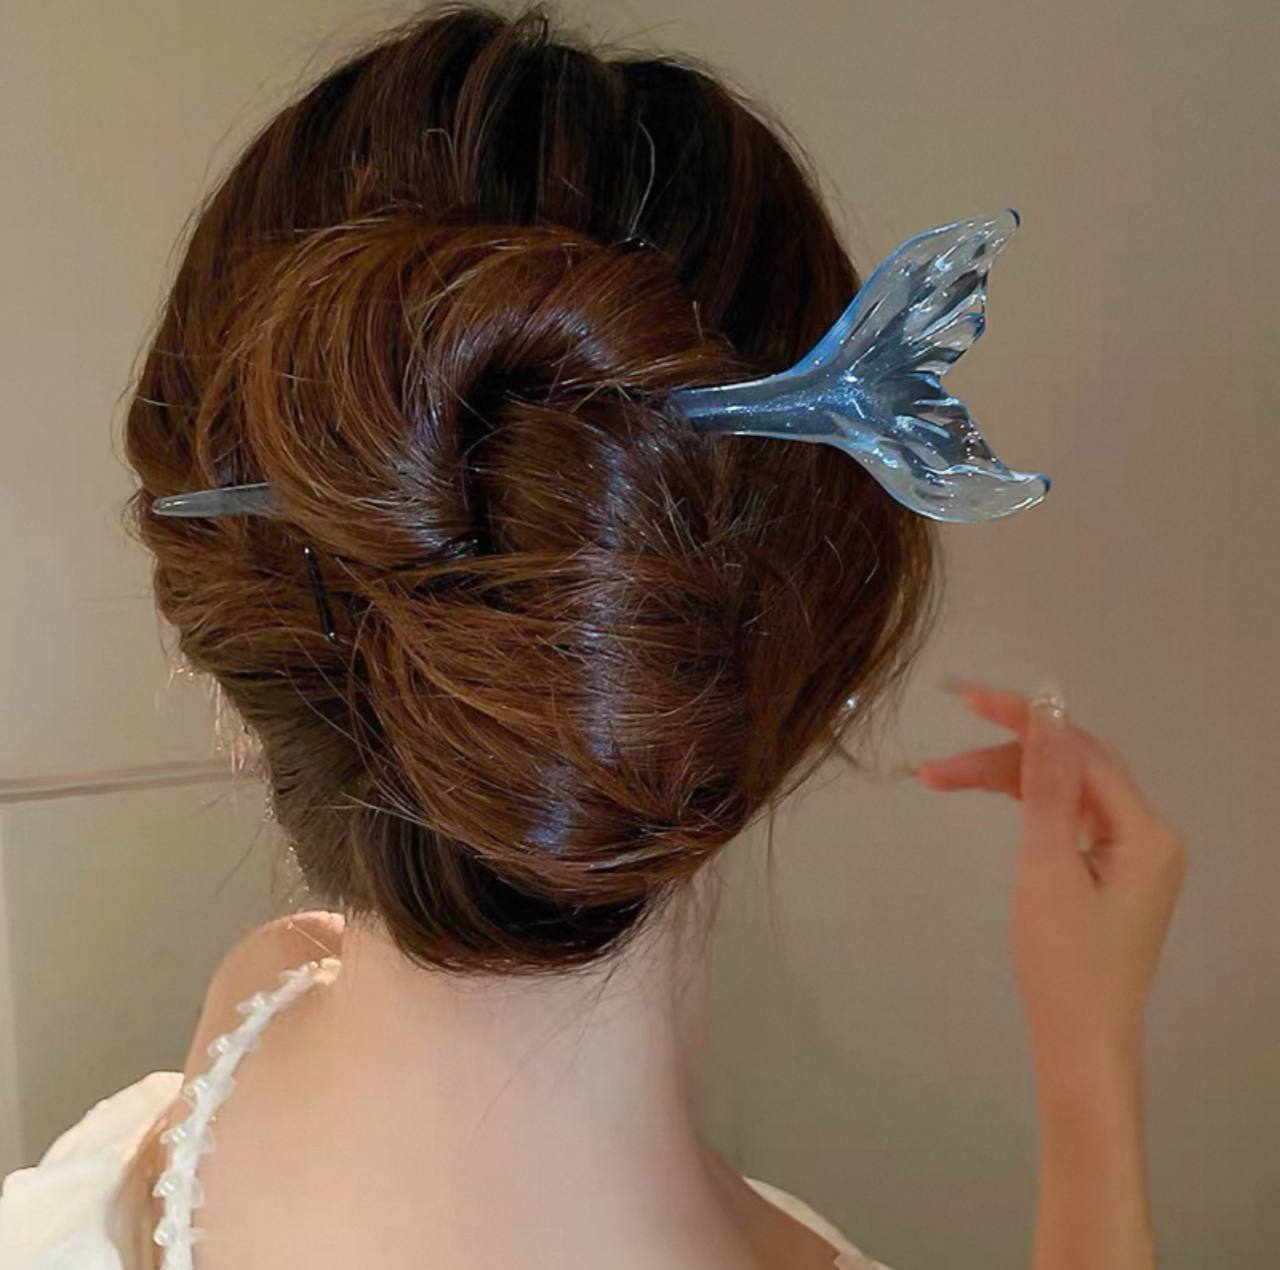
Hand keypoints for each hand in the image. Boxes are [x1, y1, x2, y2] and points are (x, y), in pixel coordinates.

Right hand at [914, 679, 1186, 1070]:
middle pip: (1072, 766)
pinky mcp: (1112, 873)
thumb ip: (1046, 784)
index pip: (1079, 749)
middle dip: (1005, 752)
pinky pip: (1070, 818)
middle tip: (940, 760)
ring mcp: (1133, 854)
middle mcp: (1149, 834)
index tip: (963, 700)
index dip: (1023, 718)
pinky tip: (990, 796)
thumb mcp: (1047, 867)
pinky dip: (1027, 805)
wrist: (1080, 1045)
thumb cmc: (1063, 964)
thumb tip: (1046, 710)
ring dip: (1007, 778)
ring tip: (942, 779)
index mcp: (1145, 831)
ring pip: (1065, 790)